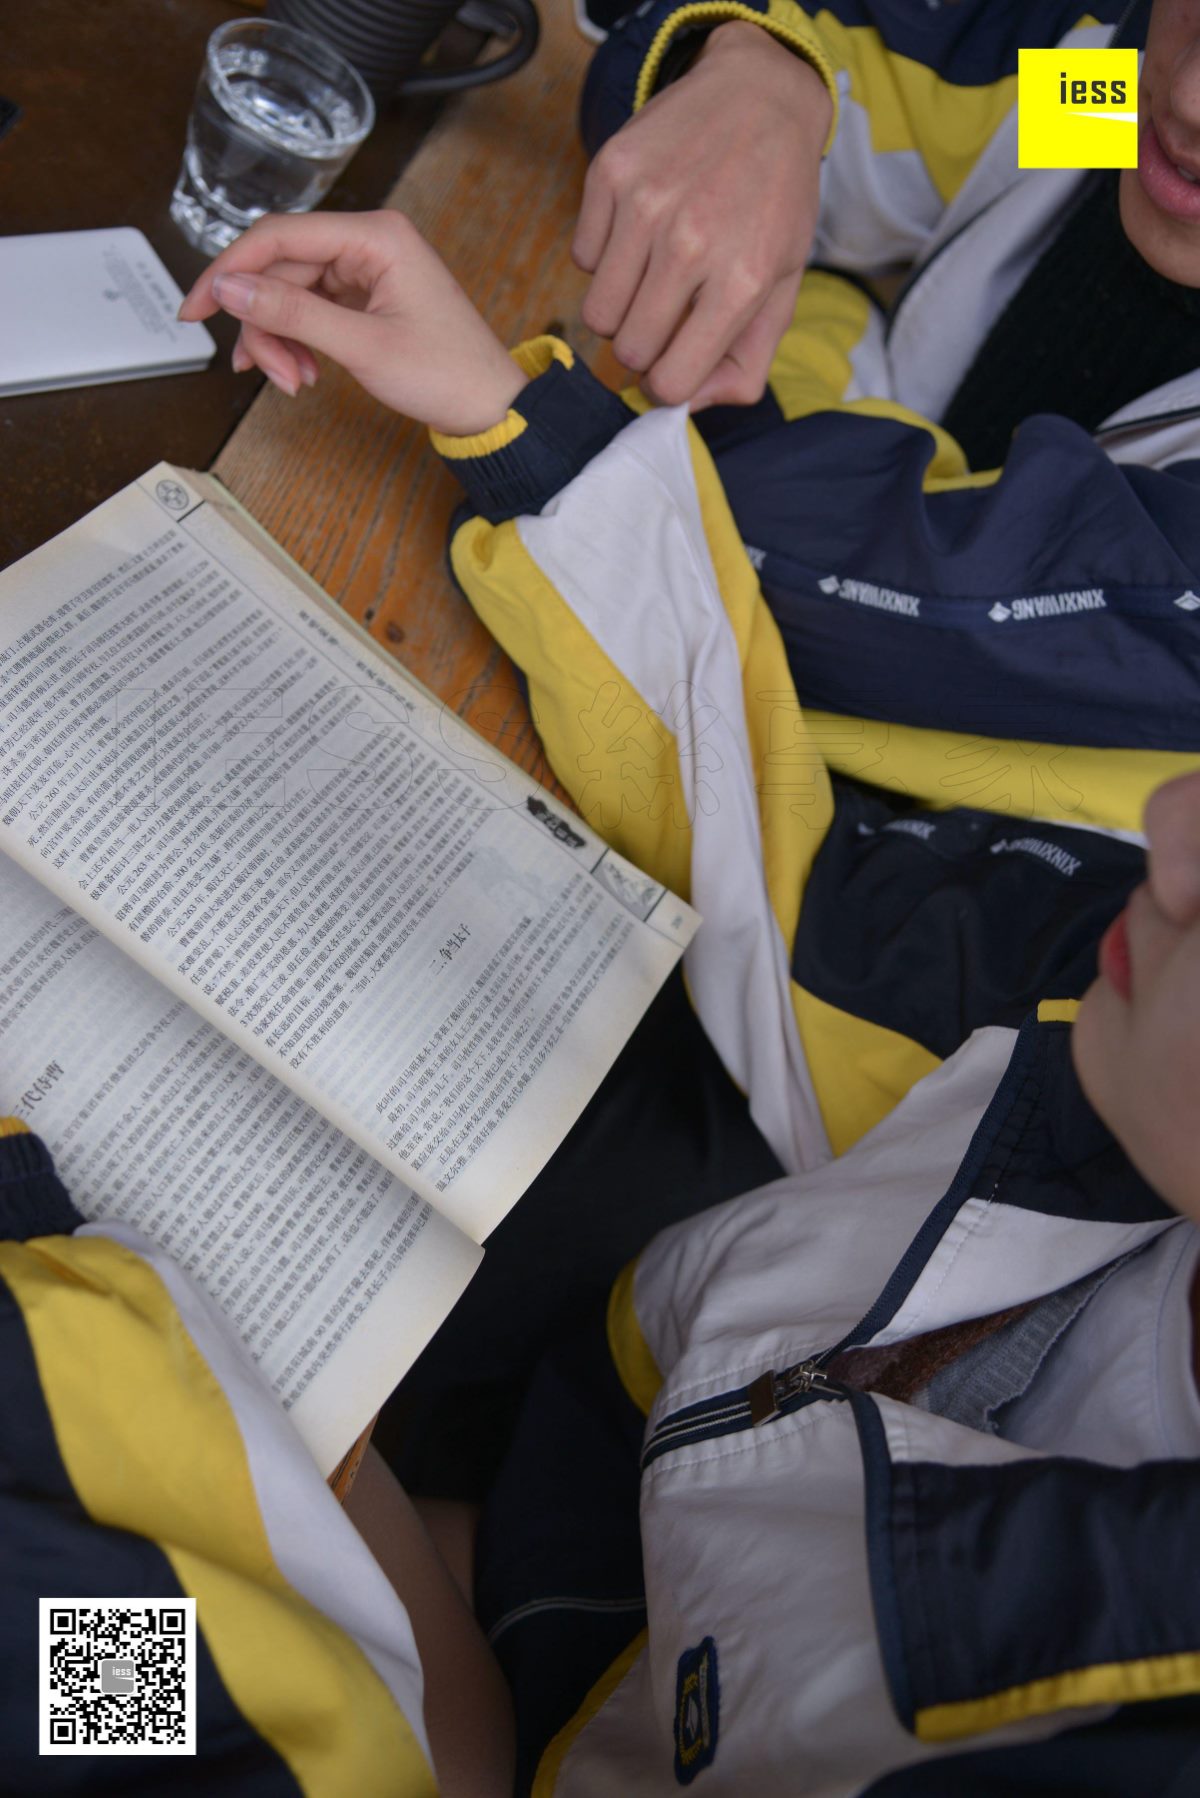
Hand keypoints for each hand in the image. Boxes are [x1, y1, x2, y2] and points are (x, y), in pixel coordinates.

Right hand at [177, 210, 527, 435]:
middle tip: (265, 373)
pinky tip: (303, 373)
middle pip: (281, 270)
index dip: (228, 271)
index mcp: (375, 235)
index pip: (278, 236)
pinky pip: (312, 309)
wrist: (491, 409)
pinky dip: (298, 342)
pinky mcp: (366, 296)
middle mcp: (369, 242)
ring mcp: (367, 269)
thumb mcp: (362, 346)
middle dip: (265, 324)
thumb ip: (293, 312)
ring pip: (291, 294)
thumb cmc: (447, 374)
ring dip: (280, 339)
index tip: (194, 308)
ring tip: (293, 382)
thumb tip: (228, 288)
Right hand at [573, 22, 829, 408]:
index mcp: (740, 282)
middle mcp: (690, 244)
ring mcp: (645, 205)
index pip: (669, 381)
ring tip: (652, 275)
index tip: (674, 362)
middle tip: (666, 314)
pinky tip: (640, 231)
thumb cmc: (774, 201)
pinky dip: (606, 257)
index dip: (667, 383)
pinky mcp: (610, 173)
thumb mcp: (783, 286)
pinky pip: (583, 259)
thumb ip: (746, 363)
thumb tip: (689, 408)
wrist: (761, 94)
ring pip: (597, 313)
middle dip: (644, 346)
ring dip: (621, 308)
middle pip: (628, 350)